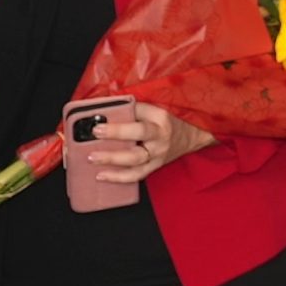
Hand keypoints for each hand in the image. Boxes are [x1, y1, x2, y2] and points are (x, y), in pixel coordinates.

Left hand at [88, 101, 215, 184]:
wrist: (192, 134)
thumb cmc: (167, 119)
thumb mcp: (153, 108)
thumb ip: (131, 108)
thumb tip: (103, 110)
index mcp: (159, 120)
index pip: (137, 121)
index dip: (118, 126)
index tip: (97, 127)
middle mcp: (159, 139)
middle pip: (137, 145)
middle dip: (114, 146)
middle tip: (93, 145)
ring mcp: (158, 156)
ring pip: (135, 164)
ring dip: (113, 164)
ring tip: (93, 160)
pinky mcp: (154, 167)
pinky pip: (136, 175)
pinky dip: (119, 178)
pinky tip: (102, 176)